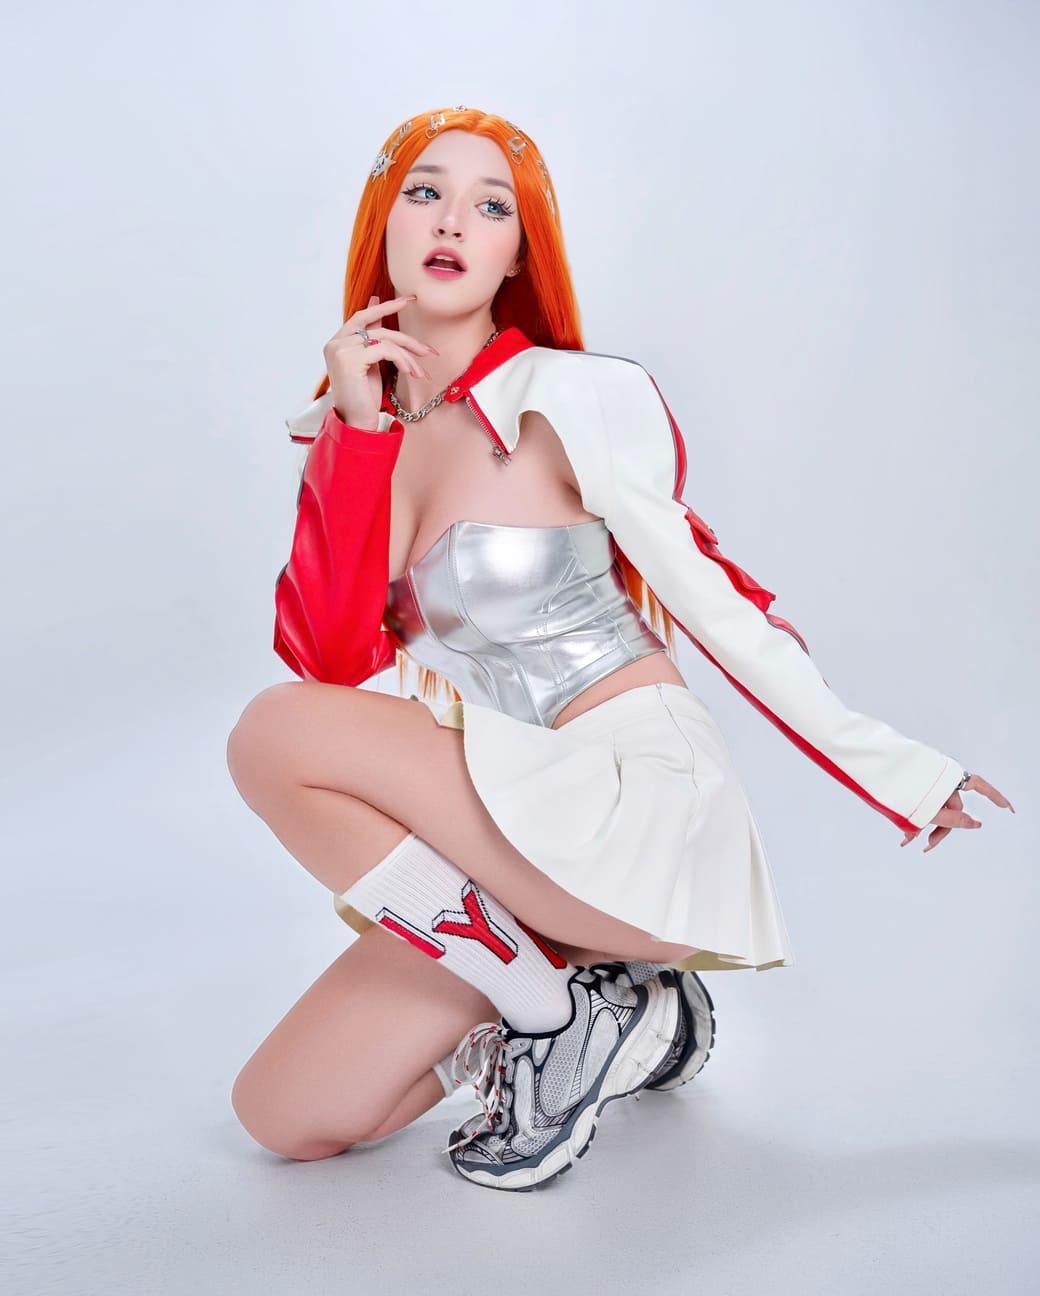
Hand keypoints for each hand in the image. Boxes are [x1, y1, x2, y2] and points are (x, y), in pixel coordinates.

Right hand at [322, 294, 439, 430]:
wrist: (357, 424)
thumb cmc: (364, 398)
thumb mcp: (371, 363)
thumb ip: (373, 338)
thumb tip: (377, 306)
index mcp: (337, 342)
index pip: (363, 317)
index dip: (386, 306)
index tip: (409, 299)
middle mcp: (335, 343)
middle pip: (377, 328)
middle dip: (406, 337)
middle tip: (428, 349)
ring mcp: (340, 350)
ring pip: (384, 339)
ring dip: (408, 355)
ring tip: (421, 372)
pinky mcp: (349, 359)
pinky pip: (385, 350)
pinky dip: (403, 360)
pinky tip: (411, 372)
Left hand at [899, 772, 1014, 852]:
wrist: (866, 770)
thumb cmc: (896, 785)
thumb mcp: (928, 808)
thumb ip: (952, 818)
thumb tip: (977, 824)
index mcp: (949, 776)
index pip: (979, 786)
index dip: (995, 797)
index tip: (1008, 808)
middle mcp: (939, 777)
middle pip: (951, 807)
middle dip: (940, 828)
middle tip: (927, 845)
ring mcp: (925, 781)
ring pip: (933, 809)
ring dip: (923, 827)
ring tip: (907, 841)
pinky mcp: (911, 787)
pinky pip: (919, 805)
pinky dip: (913, 820)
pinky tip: (904, 838)